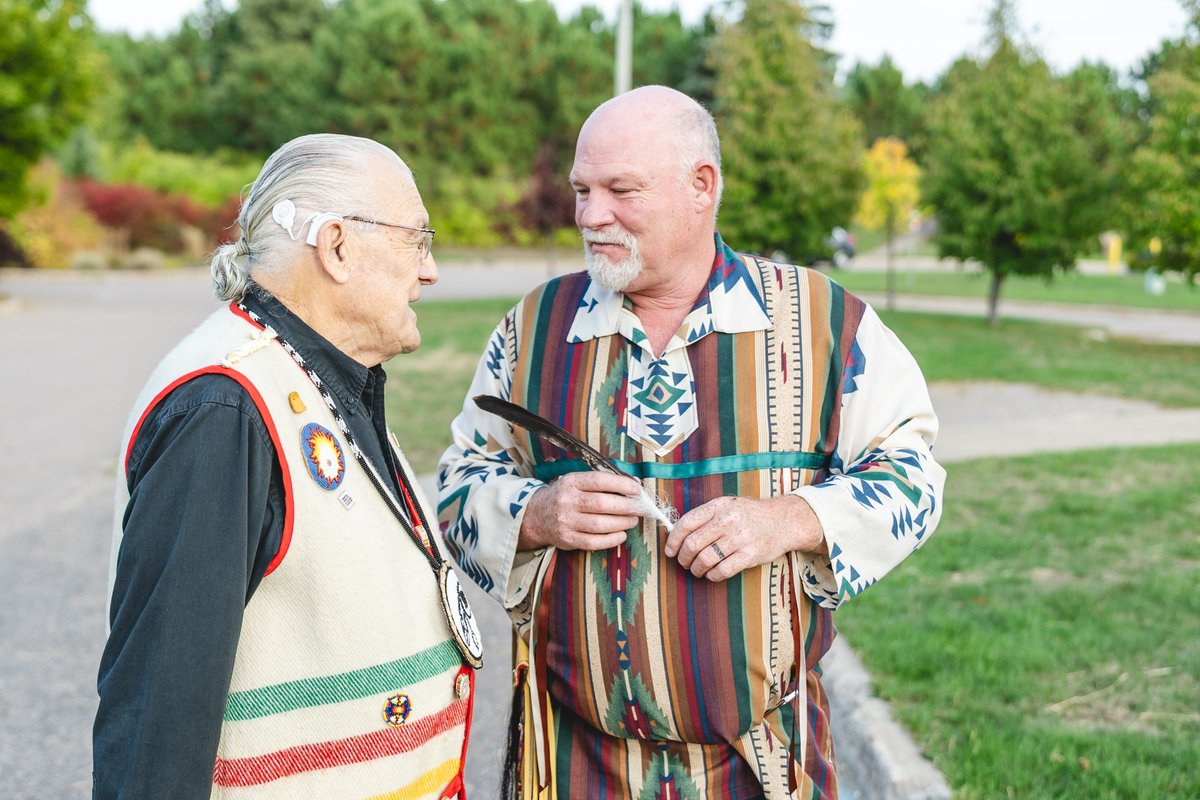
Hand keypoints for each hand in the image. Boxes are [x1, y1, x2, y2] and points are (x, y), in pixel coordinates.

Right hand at [518, 471, 646, 551]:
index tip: (637, 489)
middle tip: (640, 508)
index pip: (599, 481)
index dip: (621, 485)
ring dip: (621, 523)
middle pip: (601, 504)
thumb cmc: (565, 496)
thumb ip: (601, 482)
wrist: (537, 515)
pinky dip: (611, 540)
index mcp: (571, 482)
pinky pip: (593, 542)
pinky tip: (621, 535)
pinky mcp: (567, 539)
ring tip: (632, 521)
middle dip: (626, 507)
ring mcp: (566, 522)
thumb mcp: (577, 481)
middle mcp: (567, 501)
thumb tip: (632, 484)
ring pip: (599, 525)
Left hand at [663, 494, 824, 580]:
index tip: (670, 551)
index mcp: (718, 506)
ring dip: (696, 569)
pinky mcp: (749, 555)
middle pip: (693, 544)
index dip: (673, 540)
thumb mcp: (726, 506)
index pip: (686, 523)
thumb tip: (677, 533)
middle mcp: (727, 521)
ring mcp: (739, 538)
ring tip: (697, 570)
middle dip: (683, 558)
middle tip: (684, 563)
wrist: (781, 521)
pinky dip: (712, 576)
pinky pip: (722, 571)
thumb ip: (704, 517)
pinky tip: (711, 574)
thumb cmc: (749, 515)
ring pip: (705, 560)